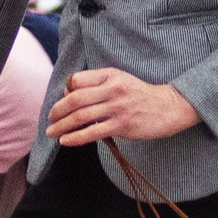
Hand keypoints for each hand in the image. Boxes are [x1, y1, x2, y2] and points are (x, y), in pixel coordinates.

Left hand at [47, 69, 201, 146]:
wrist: (169, 107)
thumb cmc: (141, 95)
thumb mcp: (120, 81)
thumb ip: (98, 85)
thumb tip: (70, 94)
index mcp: (110, 75)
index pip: (77, 80)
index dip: (64, 92)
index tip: (61, 102)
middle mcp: (112, 89)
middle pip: (75, 99)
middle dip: (57, 111)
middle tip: (49, 119)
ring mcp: (117, 107)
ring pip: (81, 116)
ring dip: (62, 126)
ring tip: (52, 132)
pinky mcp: (122, 125)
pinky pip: (93, 132)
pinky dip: (76, 137)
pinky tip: (65, 141)